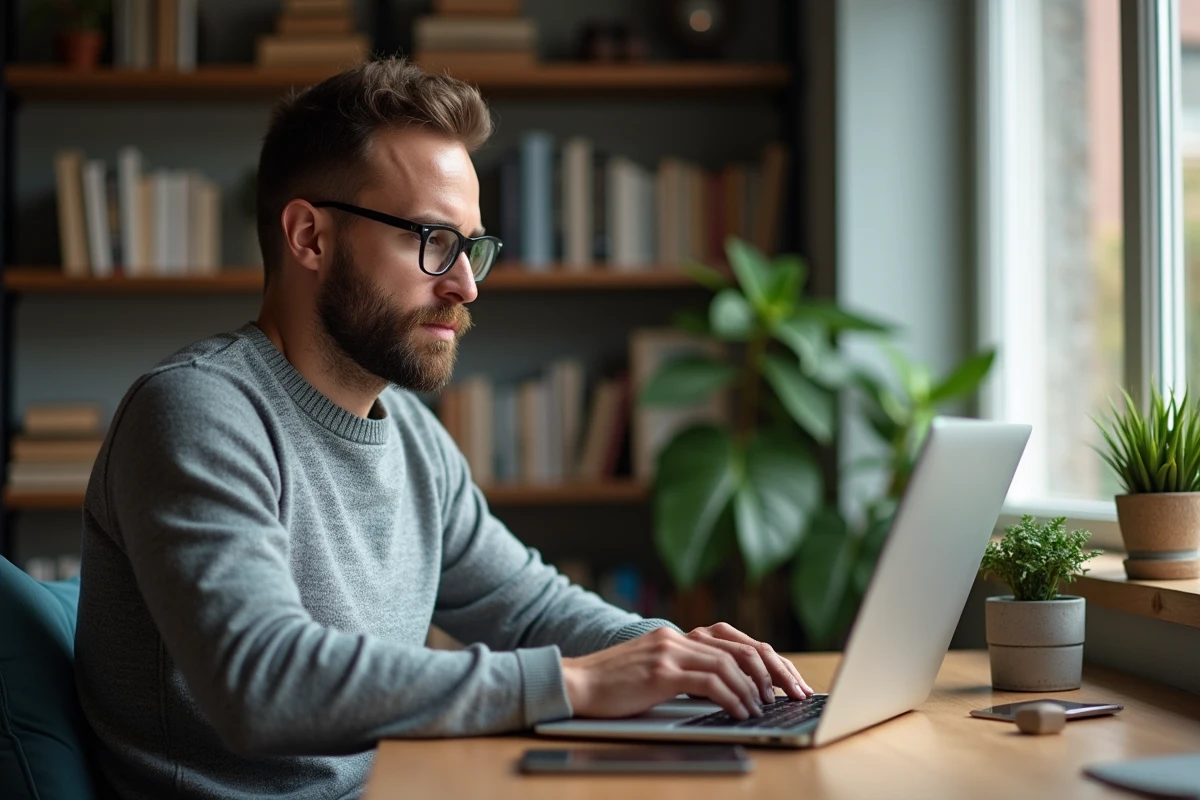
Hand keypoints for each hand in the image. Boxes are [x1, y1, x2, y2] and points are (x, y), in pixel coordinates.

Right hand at [561, 625, 811, 720]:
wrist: (575, 684)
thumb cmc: (613, 686)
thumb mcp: (654, 672)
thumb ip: (685, 671)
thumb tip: (727, 690)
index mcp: (679, 636)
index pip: (737, 641)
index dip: (768, 660)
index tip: (789, 681)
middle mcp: (678, 637)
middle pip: (742, 648)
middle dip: (775, 671)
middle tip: (794, 693)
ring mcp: (670, 651)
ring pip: (730, 664)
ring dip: (754, 689)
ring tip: (766, 708)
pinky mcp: (662, 671)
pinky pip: (710, 681)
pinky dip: (733, 697)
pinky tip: (742, 711)